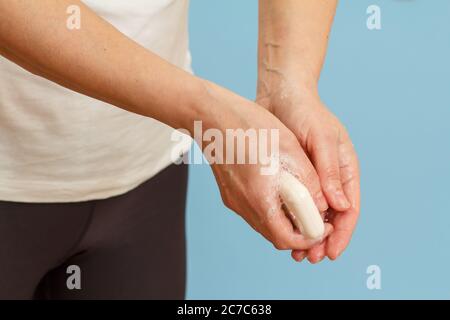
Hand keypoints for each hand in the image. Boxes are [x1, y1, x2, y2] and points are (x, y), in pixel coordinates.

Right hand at [198, 81, 332, 251]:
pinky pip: (255, 213)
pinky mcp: (230, 194)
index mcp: (259, 197)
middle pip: (276, 236)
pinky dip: (272, 211)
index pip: (287, 238)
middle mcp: (244, 205)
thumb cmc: (249, 126)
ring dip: (286, 222)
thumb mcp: (288, 148)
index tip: (322, 225)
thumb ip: (308, 180)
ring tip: (303, 202)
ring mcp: (234, 201)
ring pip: (265, 225)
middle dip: (300, 232)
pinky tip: (281, 191)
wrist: (211, 116)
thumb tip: (322, 204)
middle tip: (316, 216)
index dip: (309, 237)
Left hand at [257, 84, 359, 261]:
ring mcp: (311, 177)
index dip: (342, 233)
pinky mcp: (292, 176)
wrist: (282, 94)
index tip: (332, 252)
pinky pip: (295, 203)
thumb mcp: (322, 139)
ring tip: (297, 252)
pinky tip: (283, 230)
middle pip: (330, 217)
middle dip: (322, 240)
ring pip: (312, 214)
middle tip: (311, 258)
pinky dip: (292, 219)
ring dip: (306, 234)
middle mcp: (329, 178)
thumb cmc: (306, 112)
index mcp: (344, 170)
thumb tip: (340, 207)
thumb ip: (330, 172)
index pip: (348, 209)